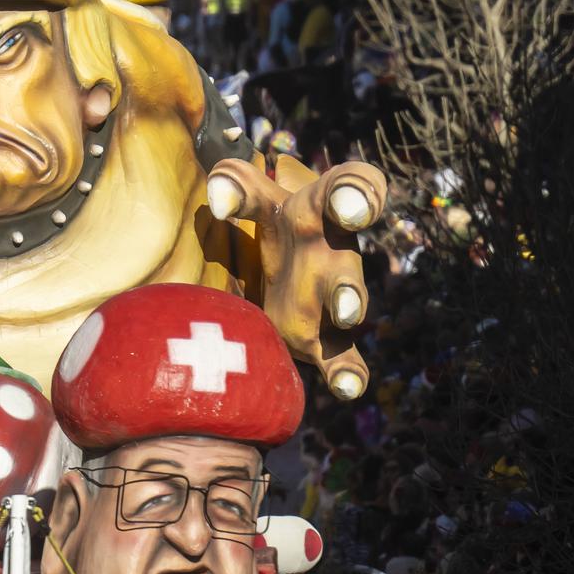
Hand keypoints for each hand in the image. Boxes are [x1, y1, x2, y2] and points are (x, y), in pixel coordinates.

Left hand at [206, 154, 386, 398]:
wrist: (287, 266)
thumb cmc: (275, 220)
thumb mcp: (258, 196)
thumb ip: (237, 184)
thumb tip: (216, 199)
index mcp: (321, 210)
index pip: (349, 187)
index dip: (357, 191)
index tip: (349, 204)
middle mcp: (334, 252)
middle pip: (347, 245)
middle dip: (349, 254)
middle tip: (351, 229)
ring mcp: (333, 297)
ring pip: (347, 300)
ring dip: (349, 303)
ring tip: (347, 313)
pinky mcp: (324, 339)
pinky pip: (343, 358)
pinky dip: (348, 374)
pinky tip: (349, 389)